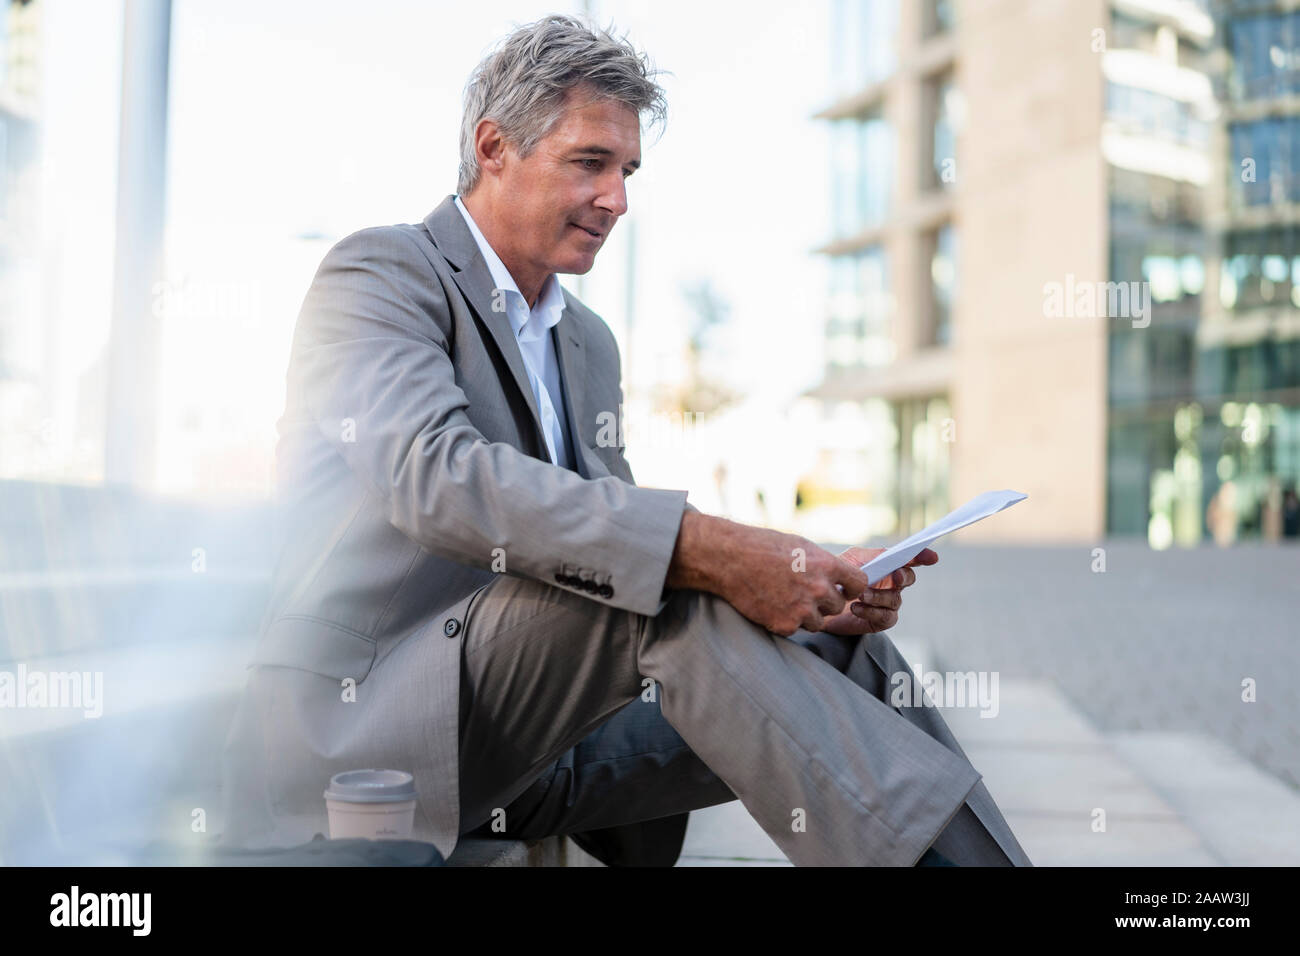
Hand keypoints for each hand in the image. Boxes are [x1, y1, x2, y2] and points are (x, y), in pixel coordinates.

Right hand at [665, 512, 873, 636]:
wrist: (731, 559)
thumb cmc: (764, 547)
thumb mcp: (801, 547)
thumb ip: (823, 564)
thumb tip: (838, 579)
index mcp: (827, 565)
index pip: (859, 584)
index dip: (850, 587)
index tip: (841, 588)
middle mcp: (819, 589)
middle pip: (837, 606)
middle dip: (824, 601)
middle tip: (802, 591)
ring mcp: (803, 609)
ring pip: (818, 622)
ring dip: (806, 614)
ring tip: (784, 597)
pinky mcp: (785, 625)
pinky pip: (795, 629)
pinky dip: (785, 621)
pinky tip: (771, 604)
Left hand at [817, 546, 938, 635]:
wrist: (819, 602)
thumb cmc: (836, 578)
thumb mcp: (853, 560)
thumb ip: (874, 555)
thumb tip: (893, 554)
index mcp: (886, 566)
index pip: (908, 560)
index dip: (922, 557)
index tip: (932, 557)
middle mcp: (891, 584)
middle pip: (908, 578)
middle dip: (903, 576)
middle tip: (893, 575)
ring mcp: (888, 603)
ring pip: (895, 599)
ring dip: (878, 596)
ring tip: (859, 595)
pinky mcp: (881, 620)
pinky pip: (886, 616)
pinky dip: (871, 611)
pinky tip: (856, 607)